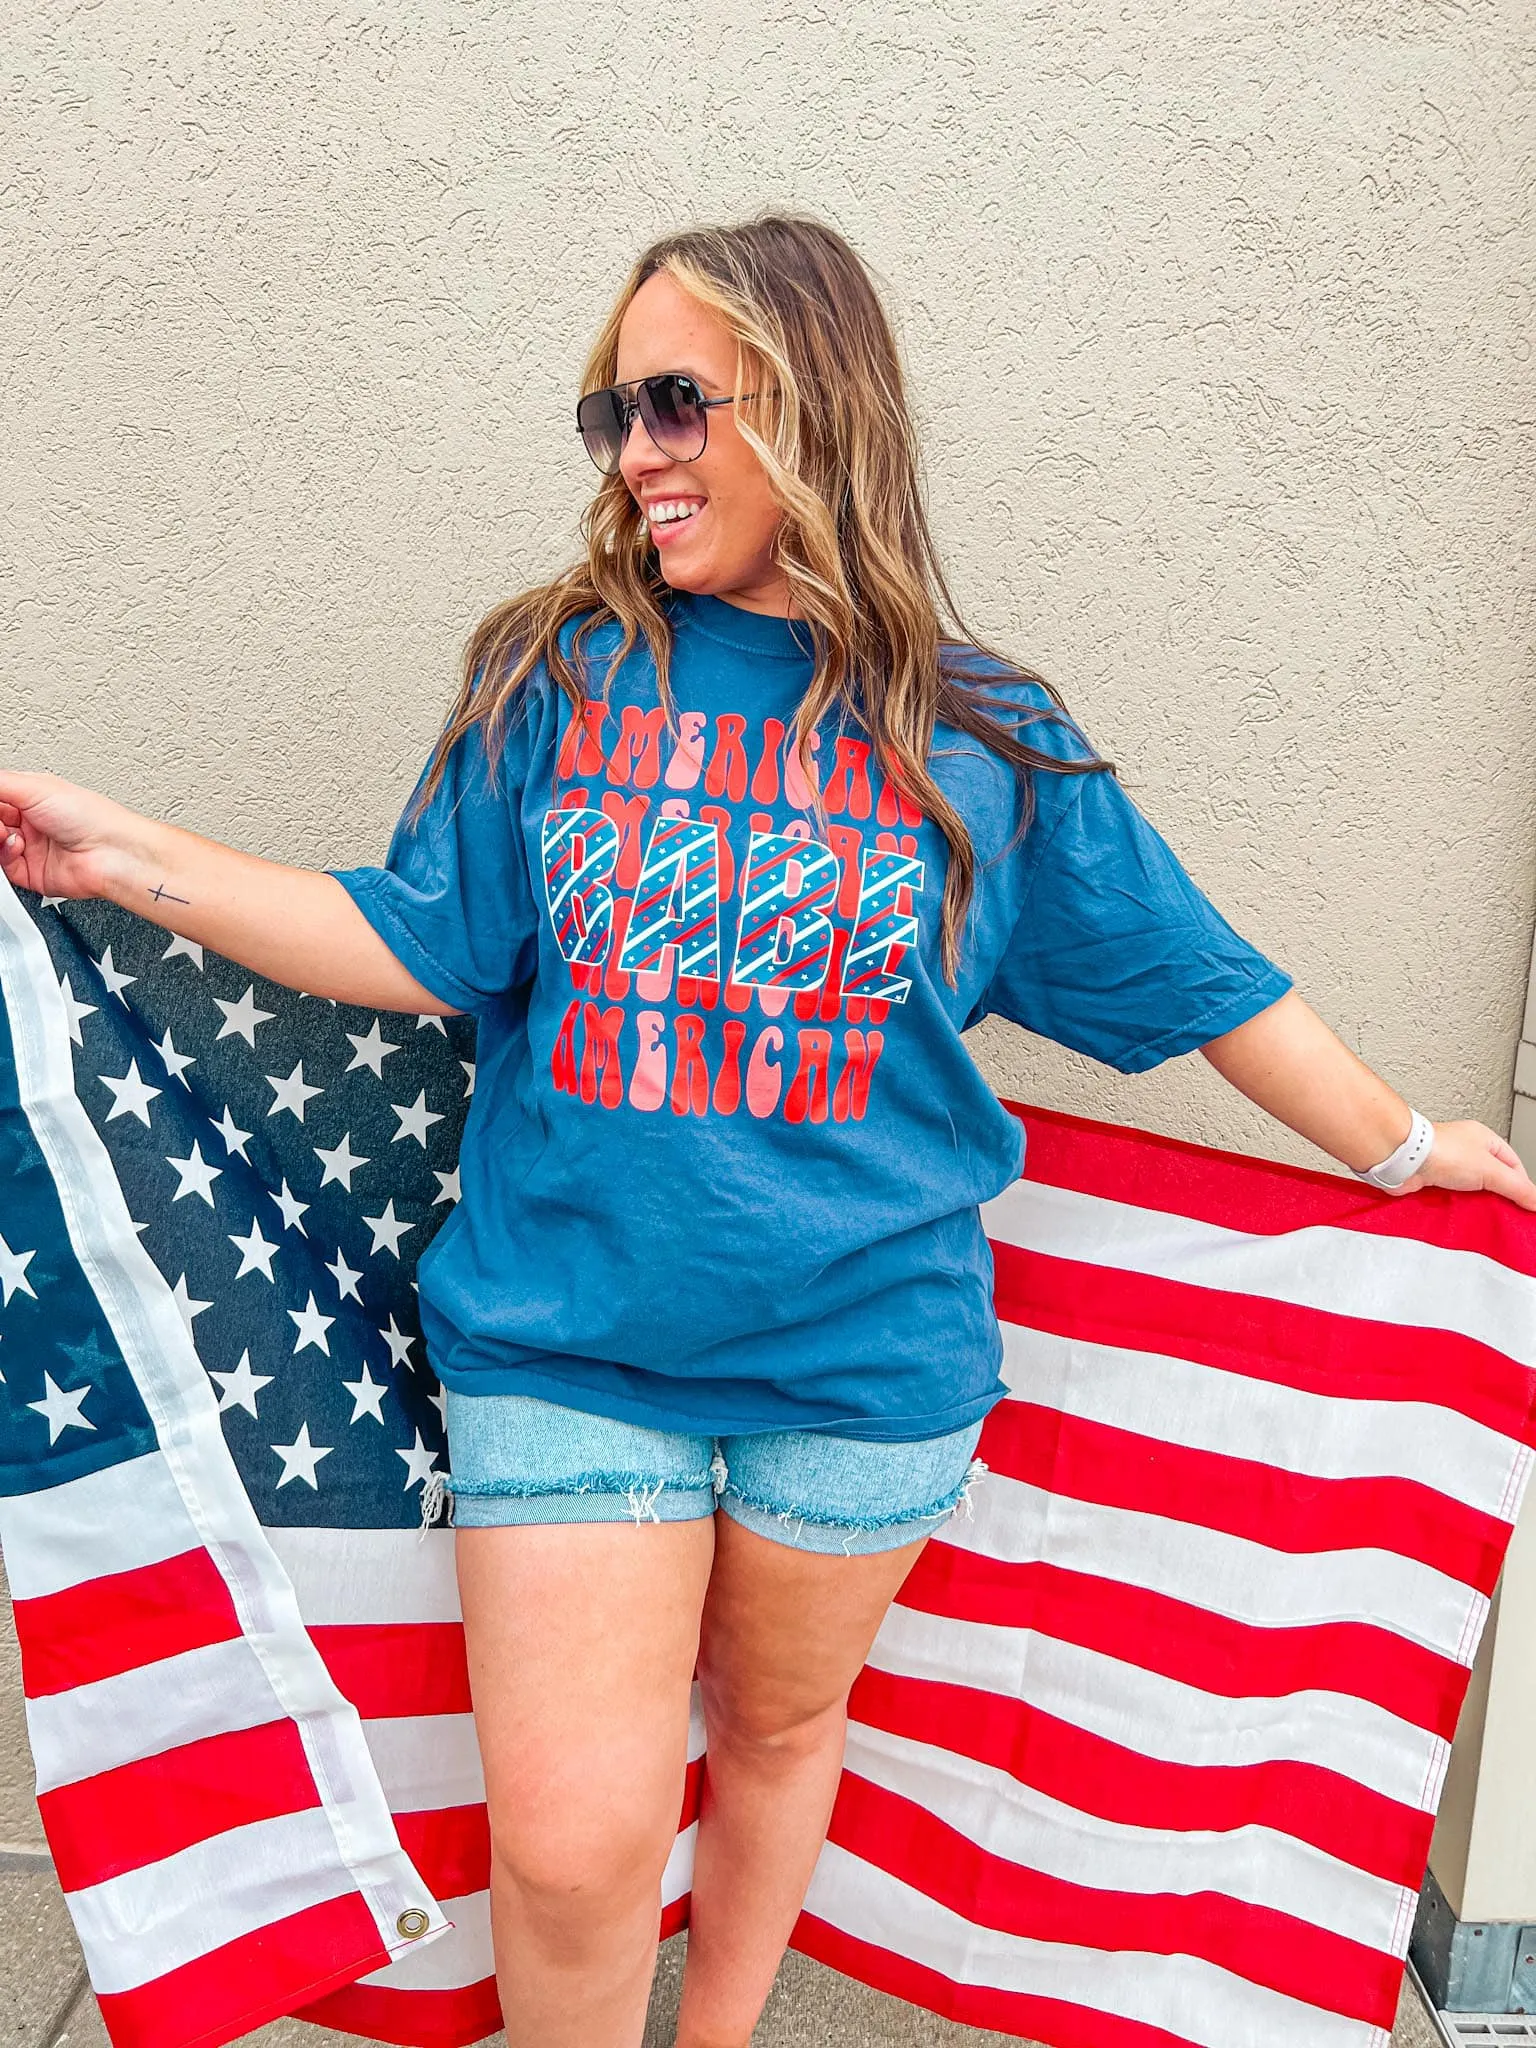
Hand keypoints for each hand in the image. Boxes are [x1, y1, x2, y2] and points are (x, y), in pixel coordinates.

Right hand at [0, 770, 142, 902]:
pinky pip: (6, 868)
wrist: (111, 854)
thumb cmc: (91, 817)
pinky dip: (5, 855)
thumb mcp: (37, 787)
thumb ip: (2, 784)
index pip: (1, 799)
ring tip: (4, 831)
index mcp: (36, 799)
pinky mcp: (33, 874)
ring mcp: (34, 849)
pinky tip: (17, 846)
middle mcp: (34, 824)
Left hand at [1400, 1121, 1535, 1210]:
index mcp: (1484, 1140)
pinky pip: (1452, 1198)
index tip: (1526, 1206)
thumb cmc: (1441, 1150)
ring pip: (1471, 1191)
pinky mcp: (1432, 1182)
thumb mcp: (1490, 1170)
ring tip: (1483, 1218)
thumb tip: (1535, 1201)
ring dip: (1476, 1205)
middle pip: (1492, 1180)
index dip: (1521, 1187)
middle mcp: (1466, 1151)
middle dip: (1498, 1198)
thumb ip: (1516, 1187)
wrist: (1402, 1159)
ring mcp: (1447, 1166)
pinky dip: (1458, 1208)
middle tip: (1506, 1216)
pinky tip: (1461, 1216)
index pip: (1514, 1166)